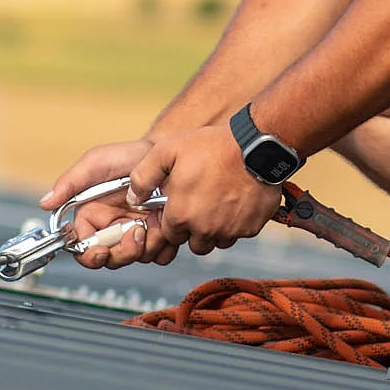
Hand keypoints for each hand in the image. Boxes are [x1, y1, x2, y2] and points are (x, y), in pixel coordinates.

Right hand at [43, 137, 177, 269]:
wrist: (164, 153)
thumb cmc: (128, 155)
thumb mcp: (96, 163)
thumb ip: (70, 183)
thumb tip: (46, 202)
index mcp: (93, 216)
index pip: (84, 248)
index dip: (90, 255)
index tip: (101, 251)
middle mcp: (113, 228)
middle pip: (111, 259)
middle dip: (123, 252)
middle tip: (136, 231)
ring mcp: (137, 233)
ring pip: (136, 258)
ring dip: (146, 245)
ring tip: (152, 220)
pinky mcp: (159, 235)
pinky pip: (160, 255)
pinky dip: (164, 245)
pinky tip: (163, 223)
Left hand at [129, 124, 281, 257]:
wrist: (256, 146)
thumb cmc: (212, 146)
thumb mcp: (167, 151)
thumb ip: (143, 177)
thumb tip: (133, 197)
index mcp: (180, 215)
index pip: (170, 234)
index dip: (174, 219)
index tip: (182, 204)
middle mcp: (203, 229)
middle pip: (194, 243)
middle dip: (194, 229)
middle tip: (201, 204)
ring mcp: (229, 231)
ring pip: (217, 241)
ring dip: (215, 229)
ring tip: (218, 203)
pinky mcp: (250, 229)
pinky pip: (238, 234)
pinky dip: (236, 224)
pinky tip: (236, 202)